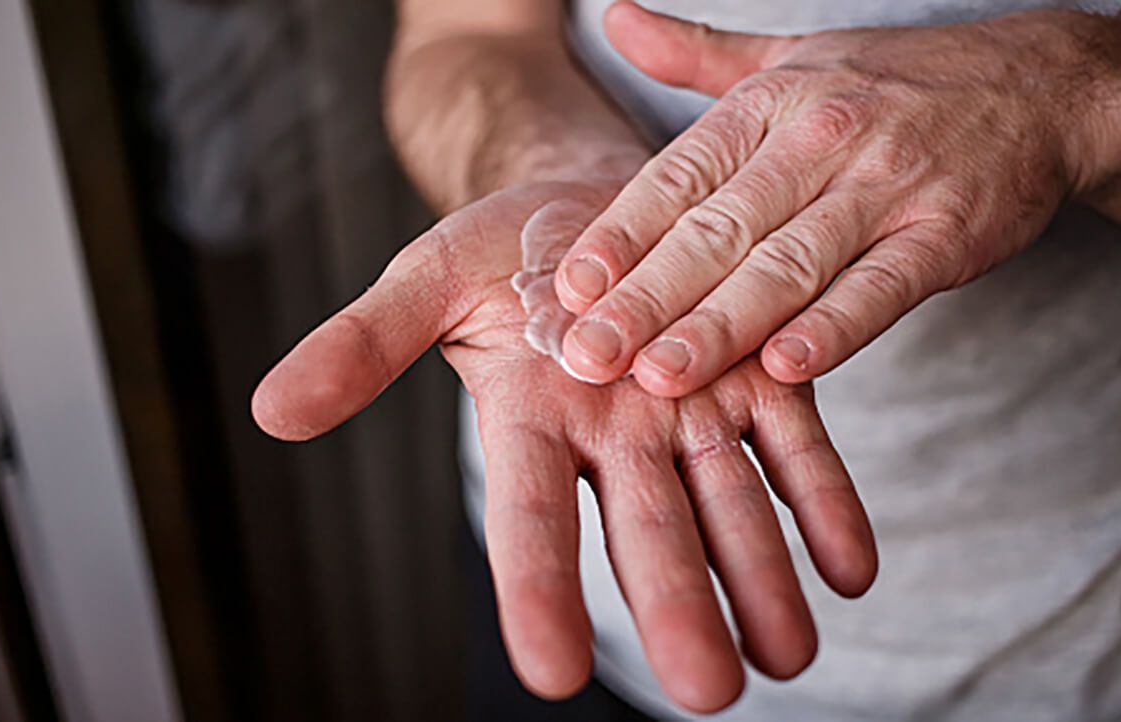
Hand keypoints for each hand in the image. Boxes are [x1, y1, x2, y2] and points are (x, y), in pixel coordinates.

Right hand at [250, 180, 876, 711]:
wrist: (594, 202)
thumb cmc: (502, 249)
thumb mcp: (427, 280)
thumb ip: (363, 346)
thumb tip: (270, 411)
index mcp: (531, 419)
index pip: (525, 518)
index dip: (534, 591)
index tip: (549, 670)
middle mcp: (614, 437)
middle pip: (644, 533)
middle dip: (676, 609)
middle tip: (709, 691)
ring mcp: (690, 413)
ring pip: (727, 507)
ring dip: (761, 581)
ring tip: (791, 654)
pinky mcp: (758, 379)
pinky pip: (795, 448)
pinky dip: (822, 504)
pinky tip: (850, 569)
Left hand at [554, 3, 1108, 395]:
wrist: (1041, 88)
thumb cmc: (895, 84)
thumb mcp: (791, 57)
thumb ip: (696, 53)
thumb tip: (612, 19)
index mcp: (772, 103)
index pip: (679, 177)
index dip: (620, 236)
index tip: (568, 291)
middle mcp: (821, 138)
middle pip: (718, 229)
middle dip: (647, 298)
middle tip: (588, 356)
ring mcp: (887, 185)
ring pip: (789, 263)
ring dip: (721, 324)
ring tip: (659, 375)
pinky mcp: (948, 232)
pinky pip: (882, 285)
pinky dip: (835, 327)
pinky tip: (784, 365)